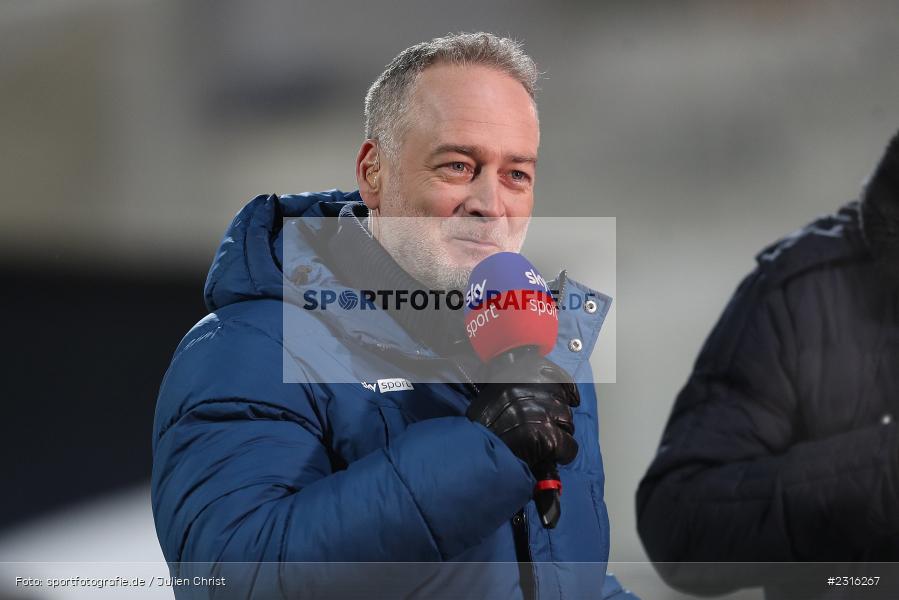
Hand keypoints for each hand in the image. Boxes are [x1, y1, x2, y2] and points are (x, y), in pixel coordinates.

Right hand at [466, 350, 579, 473]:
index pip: (557, 376)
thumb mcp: (497, 391)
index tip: (571, 398)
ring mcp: (541, 412)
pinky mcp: (548, 436)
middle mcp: (532, 388)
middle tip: (543, 429)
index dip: (566, 389)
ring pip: (567, 422)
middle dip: (558, 416)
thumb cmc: (481, 423)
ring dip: (559, 434)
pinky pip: (569, 445)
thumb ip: (520, 387)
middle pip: (562, 401)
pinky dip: (563, 453)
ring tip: (540, 443)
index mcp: (519, 373)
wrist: (470, 447)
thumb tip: (549, 391)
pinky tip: (550, 456)